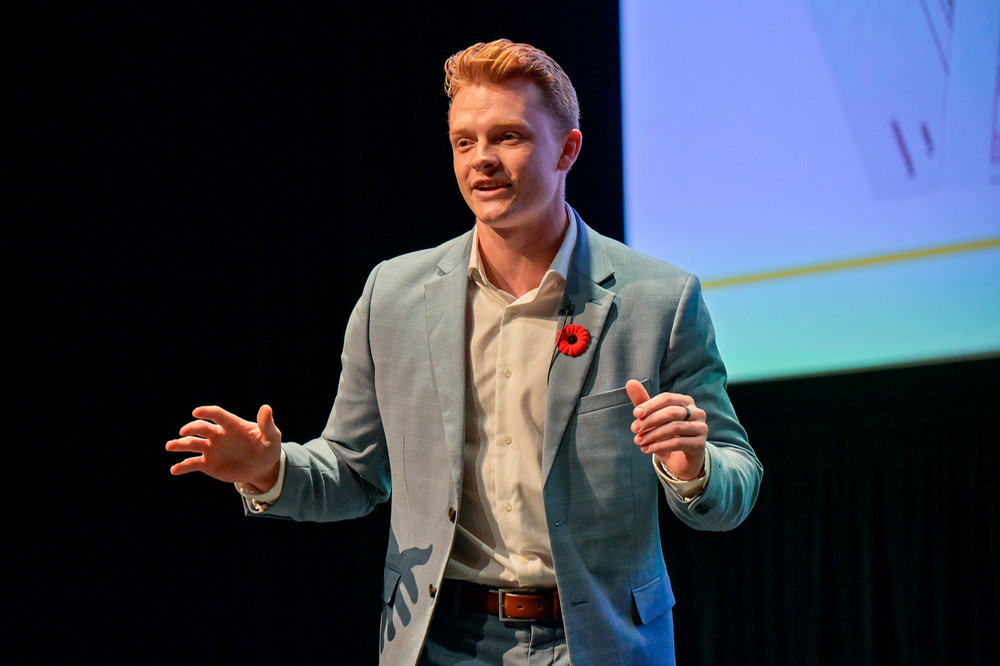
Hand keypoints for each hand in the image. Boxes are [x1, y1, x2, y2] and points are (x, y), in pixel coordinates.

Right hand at [165, 404, 281, 491]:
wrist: (261, 467)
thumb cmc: (267, 447)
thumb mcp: (271, 437)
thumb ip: (267, 424)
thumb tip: (266, 408)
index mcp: (231, 425)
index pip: (217, 415)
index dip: (207, 412)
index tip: (196, 412)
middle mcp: (218, 435)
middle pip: (201, 428)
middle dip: (191, 429)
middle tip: (184, 432)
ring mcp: (211, 449)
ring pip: (192, 445)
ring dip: (180, 445)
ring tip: (170, 446)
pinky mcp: (208, 464)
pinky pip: (192, 464)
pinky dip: (182, 467)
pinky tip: (174, 470)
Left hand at [625, 379, 706, 479]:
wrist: (679, 459)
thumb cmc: (665, 434)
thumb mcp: (652, 418)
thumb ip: (642, 401)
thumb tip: (630, 382)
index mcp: (685, 401)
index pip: (667, 398)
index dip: (650, 405)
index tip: (635, 414)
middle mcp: (697, 412)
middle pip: (671, 412)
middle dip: (650, 420)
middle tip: (634, 429)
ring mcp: (701, 428)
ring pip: (674, 427)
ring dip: (652, 434)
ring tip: (638, 441)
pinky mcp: (700, 444)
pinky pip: (678, 443)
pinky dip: (659, 446)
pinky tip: (646, 449)